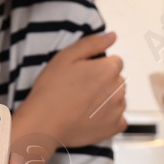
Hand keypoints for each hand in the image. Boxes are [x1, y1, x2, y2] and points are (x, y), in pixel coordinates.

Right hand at [17, 31, 126, 149]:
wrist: (44, 123)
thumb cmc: (51, 90)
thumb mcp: (66, 57)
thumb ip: (92, 43)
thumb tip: (112, 36)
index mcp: (108, 69)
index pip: (114, 62)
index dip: (97, 66)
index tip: (82, 74)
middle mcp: (118, 89)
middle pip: (116, 80)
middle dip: (103, 82)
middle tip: (79, 89)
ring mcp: (118, 110)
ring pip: (117, 98)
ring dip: (106, 99)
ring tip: (82, 103)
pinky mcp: (114, 127)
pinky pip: (119, 119)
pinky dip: (109, 117)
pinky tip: (91, 116)